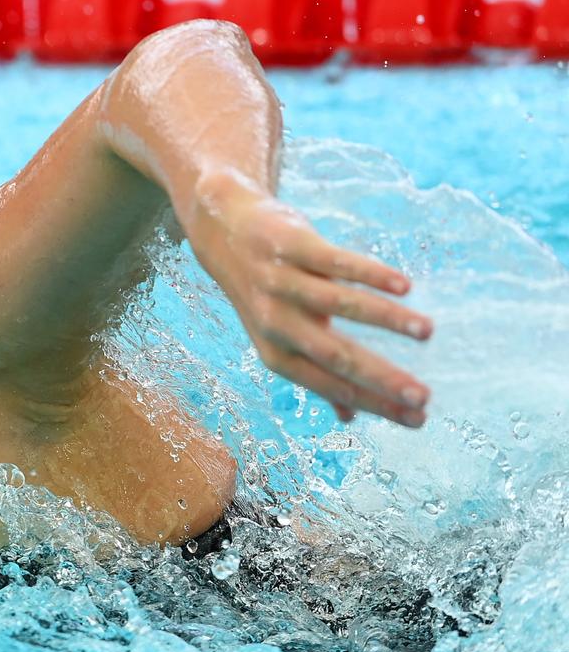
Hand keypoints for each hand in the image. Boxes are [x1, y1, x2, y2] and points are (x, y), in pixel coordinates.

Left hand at [183, 170, 432, 426]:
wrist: (223, 233)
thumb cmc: (265, 295)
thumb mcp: (279, 338)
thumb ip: (315, 372)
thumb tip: (351, 418)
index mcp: (276, 354)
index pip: (332, 385)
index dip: (374, 404)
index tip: (419, 418)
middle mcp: (275, 323)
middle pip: (335, 355)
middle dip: (381, 378)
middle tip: (425, 395)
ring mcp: (281, 282)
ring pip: (340, 304)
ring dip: (387, 320)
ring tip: (427, 332)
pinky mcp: (290, 245)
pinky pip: (336, 262)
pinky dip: (371, 274)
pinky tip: (404, 286)